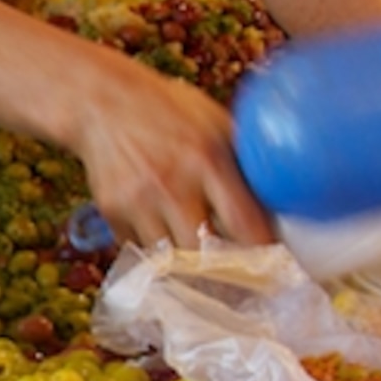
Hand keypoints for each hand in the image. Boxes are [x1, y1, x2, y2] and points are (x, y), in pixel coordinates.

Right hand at [71, 58, 277, 251]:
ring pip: (172, 261)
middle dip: (224, 270)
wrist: (101, 102)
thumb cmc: (168, 110)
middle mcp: (172, 184)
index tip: (273, 265)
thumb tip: (278, 202)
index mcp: (207, 159)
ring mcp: (138, 201)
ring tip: (201, 265)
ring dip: (188, 266)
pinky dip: (157, 252)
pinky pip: (142, 250)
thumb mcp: (214, 122)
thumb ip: (242, 161)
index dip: (263, 254)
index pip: (244, 226)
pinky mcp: (112, 212)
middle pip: (206, 256)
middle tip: (239, 278)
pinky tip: (164, 236)